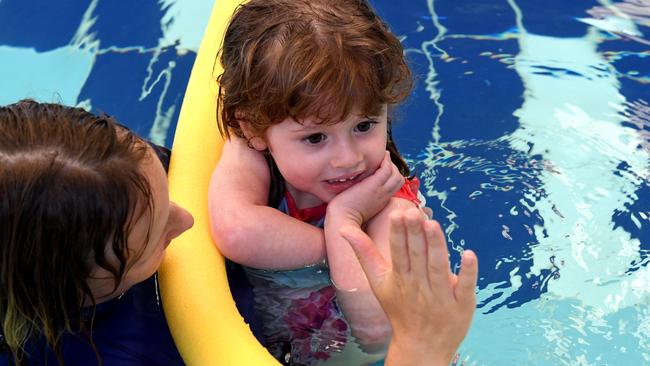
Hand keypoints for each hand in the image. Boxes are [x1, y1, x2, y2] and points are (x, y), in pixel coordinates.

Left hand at [328, 151, 402, 224]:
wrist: (342, 219)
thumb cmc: (345, 214)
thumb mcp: (359, 205)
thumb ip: (362, 196)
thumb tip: (357, 188)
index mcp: (381, 202)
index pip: (394, 186)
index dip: (392, 176)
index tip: (384, 169)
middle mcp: (384, 196)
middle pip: (398, 179)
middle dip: (394, 168)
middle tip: (384, 160)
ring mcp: (380, 190)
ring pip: (395, 173)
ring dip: (390, 162)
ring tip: (384, 155)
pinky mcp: (374, 185)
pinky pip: (386, 169)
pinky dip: (386, 160)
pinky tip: (381, 154)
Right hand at [339, 207, 477, 365]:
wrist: (421, 347)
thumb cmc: (399, 309)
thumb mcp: (378, 283)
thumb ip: (364, 253)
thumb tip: (344, 229)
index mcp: (399, 278)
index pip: (398, 252)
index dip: (398, 233)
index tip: (398, 214)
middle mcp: (419, 286)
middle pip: (417, 256)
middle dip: (415, 234)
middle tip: (413, 212)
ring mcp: (441, 296)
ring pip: (438, 267)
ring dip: (436, 246)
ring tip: (433, 224)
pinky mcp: (462, 304)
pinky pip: (464, 286)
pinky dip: (467, 272)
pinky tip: (469, 254)